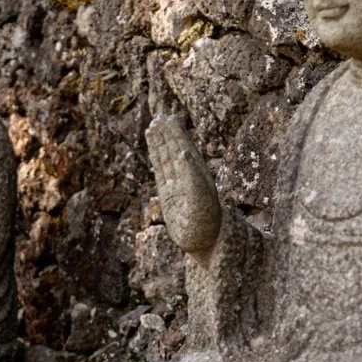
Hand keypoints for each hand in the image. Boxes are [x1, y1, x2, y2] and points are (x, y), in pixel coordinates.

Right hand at [146, 114, 220, 253]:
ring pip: (166, 158)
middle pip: (175, 149)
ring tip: (154, 126)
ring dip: (160, 142)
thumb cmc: (207, 222)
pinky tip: (154, 148)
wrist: (205, 244)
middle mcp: (188, 177)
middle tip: (160, 117)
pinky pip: (161, 171)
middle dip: (168, 133)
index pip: (184, 147)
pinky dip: (156, 158)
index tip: (169, 118)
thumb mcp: (201, 197)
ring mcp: (177, 185)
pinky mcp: (168, 195)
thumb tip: (183, 152)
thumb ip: (191, 174)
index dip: (177, 133)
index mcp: (199, 173)